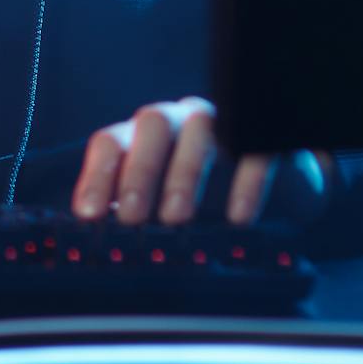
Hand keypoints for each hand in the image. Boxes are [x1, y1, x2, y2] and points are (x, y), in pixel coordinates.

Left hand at [72, 95, 330, 226]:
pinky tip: (238, 216)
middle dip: (139, 170)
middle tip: (132, 216)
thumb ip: (138, 212)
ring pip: (198, 127)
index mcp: (145, 135)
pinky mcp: (262, 134)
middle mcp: (178, 120)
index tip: (89, 214)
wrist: (274, 170)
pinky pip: (252, 148)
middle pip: (152, 125)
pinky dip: (244, 182)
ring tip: (176, 217)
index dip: (97, 175)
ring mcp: (221, 121)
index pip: (112, 142)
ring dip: (183, 173)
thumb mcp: (167, 200)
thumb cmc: (205, 190)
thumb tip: (104, 242)